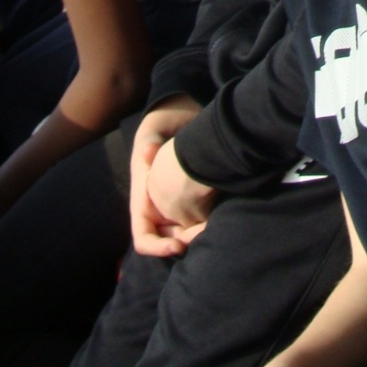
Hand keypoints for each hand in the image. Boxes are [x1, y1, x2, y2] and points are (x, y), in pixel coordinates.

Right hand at [130, 96, 205, 255]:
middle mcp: (159, 209)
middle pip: (170, 242)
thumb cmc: (165, 125)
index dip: (157, 248)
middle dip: (187, 241)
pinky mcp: (195, 202)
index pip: (143, 237)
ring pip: (187, 236)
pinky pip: (200, 224)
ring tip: (217, 223)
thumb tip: (147, 151)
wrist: (186, 119)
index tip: (178, 246)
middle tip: (207, 231)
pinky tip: (223, 214)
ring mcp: (176, 208)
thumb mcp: (154, 131)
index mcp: (143, 199)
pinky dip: (210, 224)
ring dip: (200, 234)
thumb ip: (150, 141)